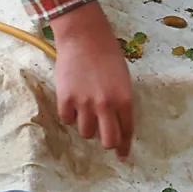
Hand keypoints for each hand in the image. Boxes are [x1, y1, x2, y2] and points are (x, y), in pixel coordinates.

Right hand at [49, 2, 134, 158]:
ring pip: (86, 133)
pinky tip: (72, 102)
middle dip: (107, 143)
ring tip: (86, 110)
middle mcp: (106, 105)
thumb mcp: (123, 78)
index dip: (125, 146)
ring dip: (87, 126)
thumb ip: (121, 101)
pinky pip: (68, 120)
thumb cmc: (107, 53)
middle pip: (108, 141)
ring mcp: (85, 104)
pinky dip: (70, 115)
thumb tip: (117, 121)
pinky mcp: (66, 99)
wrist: (83, 36)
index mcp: (124, 99)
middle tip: (103, 137)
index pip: (127, 132)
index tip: (122, 156)